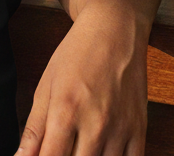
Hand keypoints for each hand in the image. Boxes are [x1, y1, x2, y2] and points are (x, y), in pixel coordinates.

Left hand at [16, 6, 148, 155]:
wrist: (114, 31)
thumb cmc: (76, 55)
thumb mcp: (46, 85)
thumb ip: (34, 127)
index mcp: (65, 110)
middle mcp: (95, 124)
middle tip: (62, 147)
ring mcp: (120, 129)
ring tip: (79, 148)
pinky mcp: (140, 130)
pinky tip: (101, 152)